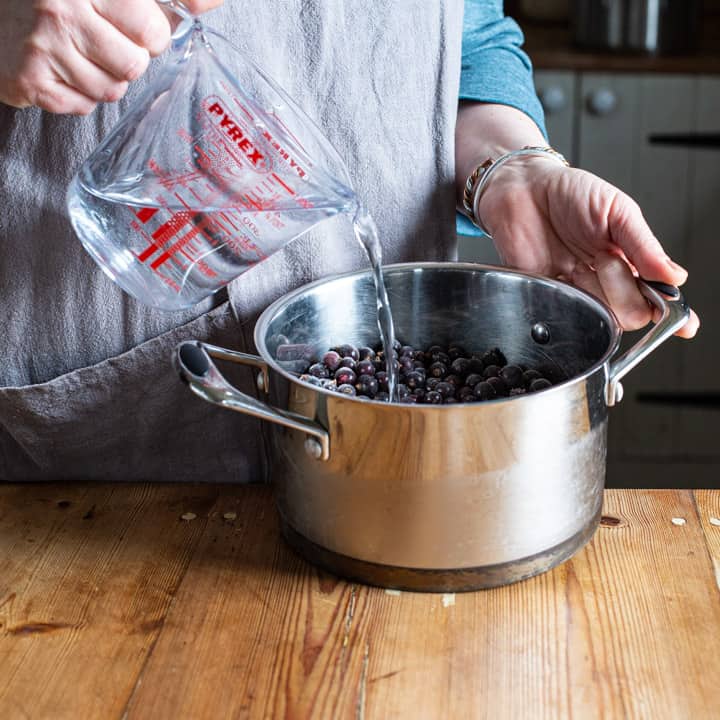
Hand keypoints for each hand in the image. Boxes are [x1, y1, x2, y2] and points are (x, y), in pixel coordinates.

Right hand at [0, 0, 222, 114]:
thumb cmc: (60, 0)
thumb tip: (210, 2)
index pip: (151, 30)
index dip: (151, 36)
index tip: (136, 29)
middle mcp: (60, 10)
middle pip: (134, 66)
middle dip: (128, 61)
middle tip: (103, 43)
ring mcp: (42, 47)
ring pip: (111, 91)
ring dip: (104, 79)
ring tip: (79, 55)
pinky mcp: (30, 81)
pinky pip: (83, 107)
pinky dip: (78, 96)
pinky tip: (61, 70)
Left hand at [477, 158, 699, 337]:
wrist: (524, 191)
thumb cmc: (570, 193)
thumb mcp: (617, 210)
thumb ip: (643, 245)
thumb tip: (675, 276)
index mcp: (631, 260)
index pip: (658, 297)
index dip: (671, 313)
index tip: (682, 324)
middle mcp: (606, 281)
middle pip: (632, 313)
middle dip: (622, 287)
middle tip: (604, 258)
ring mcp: (578, 291)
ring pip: (601, 317)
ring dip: (593, 290)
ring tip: (579, 262)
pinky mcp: (549, 295)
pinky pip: (565, 314)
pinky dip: (566, 299)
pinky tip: (559, 274)